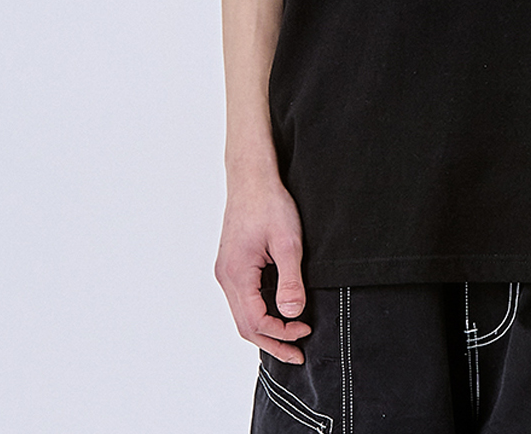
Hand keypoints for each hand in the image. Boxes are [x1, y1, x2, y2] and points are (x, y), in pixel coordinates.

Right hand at [214, 172, 310, 363]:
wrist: (251, 178)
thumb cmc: (270, 204)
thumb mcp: (288, 242)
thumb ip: (290, 281)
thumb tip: (294, 315)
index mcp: (237, 274)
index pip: (255, 321)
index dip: (281, 334)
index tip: (305, 333)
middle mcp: (226, 277)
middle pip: (245, 325)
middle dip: (272, 342)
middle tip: (297, 354)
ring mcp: (226, 271)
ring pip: (242, 313)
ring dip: (265, 329)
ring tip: (290, 337)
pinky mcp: (232, 264)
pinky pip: (242, 299)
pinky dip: (259, 313)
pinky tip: (277, 313)